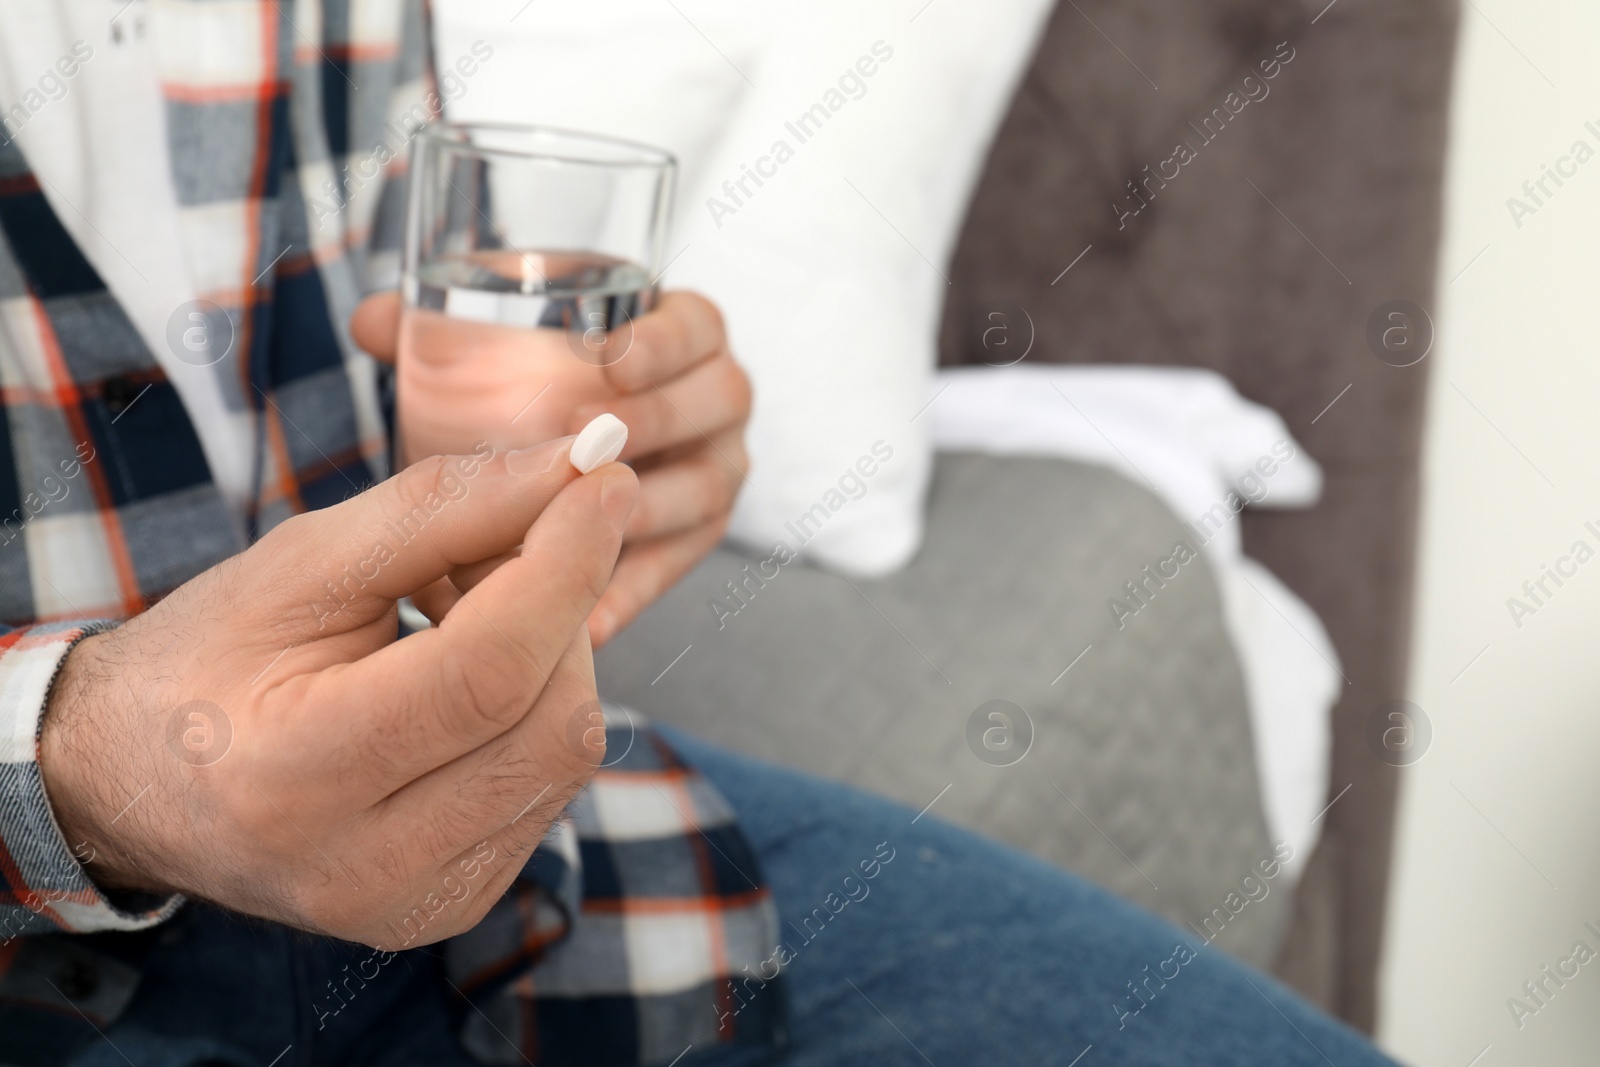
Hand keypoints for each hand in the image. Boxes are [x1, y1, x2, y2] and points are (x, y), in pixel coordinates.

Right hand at [40, 441, 637, 948]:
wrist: (135, 785)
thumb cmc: (210, 658)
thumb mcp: (305, 561)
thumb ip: (447, 508)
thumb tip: (585, 468)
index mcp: (295, 777)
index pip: (486, 672)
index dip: (564, 566)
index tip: (603, 483)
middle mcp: (364, 869)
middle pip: (549, 720)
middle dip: (560, 606)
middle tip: (504, 541)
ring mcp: (416, 903)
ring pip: (566, 755)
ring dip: (553, 654)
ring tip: (469, 608)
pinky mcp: (454, 903)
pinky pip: (548, 787)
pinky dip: (536, 707)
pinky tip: (473, 675)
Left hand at [351, 289, 751, 645]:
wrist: (568, 441)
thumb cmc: (533, 376)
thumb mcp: (492, 338)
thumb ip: (436, 328)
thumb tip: (370, 321)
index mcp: (679, 333)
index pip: (697, 323)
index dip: (663, 339)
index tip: (609, 358)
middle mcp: (711, 402)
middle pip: (717, 402)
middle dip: (657, 419)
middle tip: (592, 442)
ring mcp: (710, 471)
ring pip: (703, 491)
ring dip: (645, 509)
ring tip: (580, 529)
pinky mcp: (690, 541)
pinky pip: (673, 570)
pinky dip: (629, 595)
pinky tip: (584, 623)